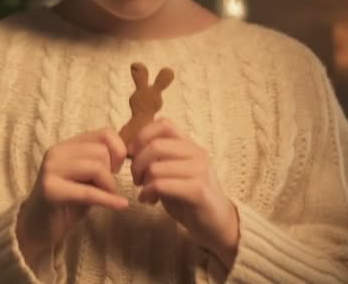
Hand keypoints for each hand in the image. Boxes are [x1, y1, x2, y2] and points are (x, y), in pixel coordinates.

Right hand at [19, 127, 128, 250]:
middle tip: (107, 189)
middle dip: (112, 173)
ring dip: (108, 187)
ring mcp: (51, 170)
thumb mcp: (86, 178)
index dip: (118, 151)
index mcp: (66, 145)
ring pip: (97, 168)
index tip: (115, 170)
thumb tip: (129, 154)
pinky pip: (89, 192)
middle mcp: (56, 152)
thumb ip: (100, 163)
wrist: (37, 227)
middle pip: (101, 152)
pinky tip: (121, 205)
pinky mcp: (51, 191)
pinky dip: (109, 200)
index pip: (105, 133)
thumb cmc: (67, 203)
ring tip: (106, 198)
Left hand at [128, 117, 238, 255]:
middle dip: (137, 163)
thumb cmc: (188, 197)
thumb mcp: (173, 171)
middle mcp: (197, 154)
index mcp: (190, 145)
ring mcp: (200, 171)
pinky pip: (161, 185)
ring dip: (143, 182)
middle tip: (136, 179)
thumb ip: (158, 158)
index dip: (142, 136)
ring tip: (145, 193)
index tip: (132, 154)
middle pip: (155, 146)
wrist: (216, 223)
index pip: (164, 124)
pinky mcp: (198, 190)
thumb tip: (131, 149)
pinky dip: (148, 193)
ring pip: (155, 168)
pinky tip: (148, 200)